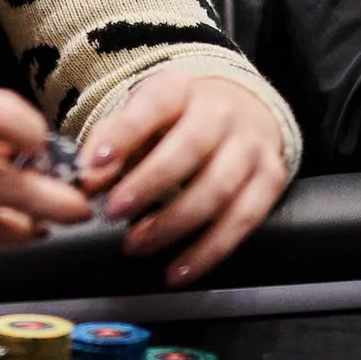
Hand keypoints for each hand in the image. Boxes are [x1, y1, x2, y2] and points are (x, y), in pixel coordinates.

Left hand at [81, 71, 288, 285]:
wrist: (245, 110)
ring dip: (174, 223)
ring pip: (218, 189)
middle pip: (190, 148)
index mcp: (181, 89)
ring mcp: (251, 147)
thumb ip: (110, 142)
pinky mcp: (271, 180)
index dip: (124, 134)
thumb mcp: (142, 115)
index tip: (96, 164)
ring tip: (137, 245)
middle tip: (115, 211)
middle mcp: (222, 113)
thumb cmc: (179, 119)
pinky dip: (209, 252)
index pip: (153, 105)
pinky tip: (179, 271)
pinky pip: (242, 221)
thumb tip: (89, 179)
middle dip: (149, 183)